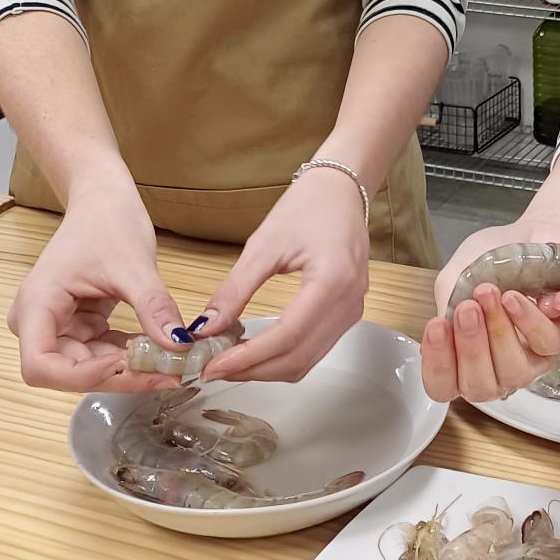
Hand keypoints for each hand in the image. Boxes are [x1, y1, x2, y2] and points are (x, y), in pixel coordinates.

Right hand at [7, 180, 186, 392]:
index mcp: (36, 305)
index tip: (124, 366)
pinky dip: (131, 356)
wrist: (103, 198)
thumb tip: (178, 345)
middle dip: (117, 376)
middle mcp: (39, 322)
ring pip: (90, 368)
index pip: (40, 366)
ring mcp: (59, 326)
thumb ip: (152, 307)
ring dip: (129, 370)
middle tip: (168, 375)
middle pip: (69, 372)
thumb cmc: (106, 221)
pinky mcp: (79, 326)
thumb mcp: (133, 264)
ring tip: (173, 368)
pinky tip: (162, 354)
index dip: (80, 376)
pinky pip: (103, 353)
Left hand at [194, 168, 369, 383]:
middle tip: (215, 368)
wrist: (342, 189)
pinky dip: (284, 356)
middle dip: (253, 370)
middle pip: (298, 358)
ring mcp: (353, 310)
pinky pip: (315, 348)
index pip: (286, 337)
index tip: (213, 365)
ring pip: (307, 360)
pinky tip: (257, 347)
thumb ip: (235, 289)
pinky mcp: (348, 312)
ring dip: (267, 368)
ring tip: (230, 359)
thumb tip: (206, 327)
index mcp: (332, 281)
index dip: (247, 358)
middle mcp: (349, 302)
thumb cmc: (309, 205)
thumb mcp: (264, 244)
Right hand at [420, 220, 559, 404]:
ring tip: (488, 294)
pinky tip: (513, 297)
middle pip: (479, 388)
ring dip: (498, 332)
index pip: (443, 386)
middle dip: (470, 348)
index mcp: (464, 359)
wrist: (528, 233)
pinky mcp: (559, 342)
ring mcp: (530, 360)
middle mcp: (496, 368)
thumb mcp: (456, 278)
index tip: (436, 325)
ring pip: (514, 373)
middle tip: (467, 308)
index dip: (437, 364)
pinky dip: (527, 320)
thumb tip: (450, 327)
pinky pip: (544, 344)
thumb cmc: (491, 260)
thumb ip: (447, 305)